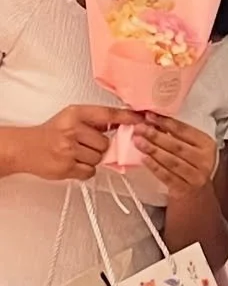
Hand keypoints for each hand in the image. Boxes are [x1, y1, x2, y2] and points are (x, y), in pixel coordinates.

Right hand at [6, 106, 141, 181]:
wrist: (25, 148)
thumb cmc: (51, 133)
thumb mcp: (72, 117)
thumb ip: (95, 119)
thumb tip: (125, 122)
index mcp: (76, 114)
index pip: (109, 114)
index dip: (128, 117)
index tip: (142, 120)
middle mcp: (72, 130)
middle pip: (105, 143)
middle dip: (99, 146)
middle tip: (84, 145)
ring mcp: (69, 149)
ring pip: (99, 158)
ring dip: (91, 159)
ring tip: (76, 153)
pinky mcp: (66, 167)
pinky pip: (90, 171)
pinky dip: (85, 170)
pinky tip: (74, 163)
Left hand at [134, 114, 217, 197]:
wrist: (196, 193)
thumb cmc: (191, 166)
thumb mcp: (192, 149)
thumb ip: (178, 137)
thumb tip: (153, 122)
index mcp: (207, 144)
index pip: (185, 130)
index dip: (166, 122)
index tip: (150, 116)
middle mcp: (204, 160)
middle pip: (177, 145)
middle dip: (155, 135)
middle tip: (140, 128)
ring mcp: (195, 175)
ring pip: (171, 160)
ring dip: (152, 150)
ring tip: (138, 141)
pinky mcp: (184, 188)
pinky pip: (167, 176)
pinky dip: (154, 167)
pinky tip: (144, 159)